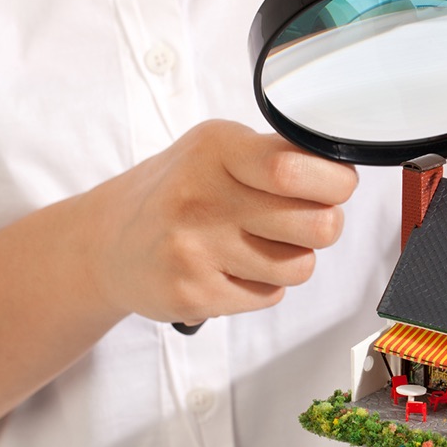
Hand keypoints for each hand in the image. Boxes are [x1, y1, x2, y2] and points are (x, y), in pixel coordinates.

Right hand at [76, 119, 356, 323]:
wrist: (106, 243)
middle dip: (326, 224)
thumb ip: (273, 155)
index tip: (337, 185)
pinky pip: (270, 295)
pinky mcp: (194, 295)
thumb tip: (339, 171)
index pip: (295, 168)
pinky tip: (232, 268)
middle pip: (317, 224)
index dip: (335, 182)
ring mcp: (195, 251)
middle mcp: (201, 198)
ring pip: (301, 266)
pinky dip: (263, 285)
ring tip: (258, 244)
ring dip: (292, 258)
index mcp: (214, 150)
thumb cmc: (175, 193)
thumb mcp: (214, 151)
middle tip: (305, 219)